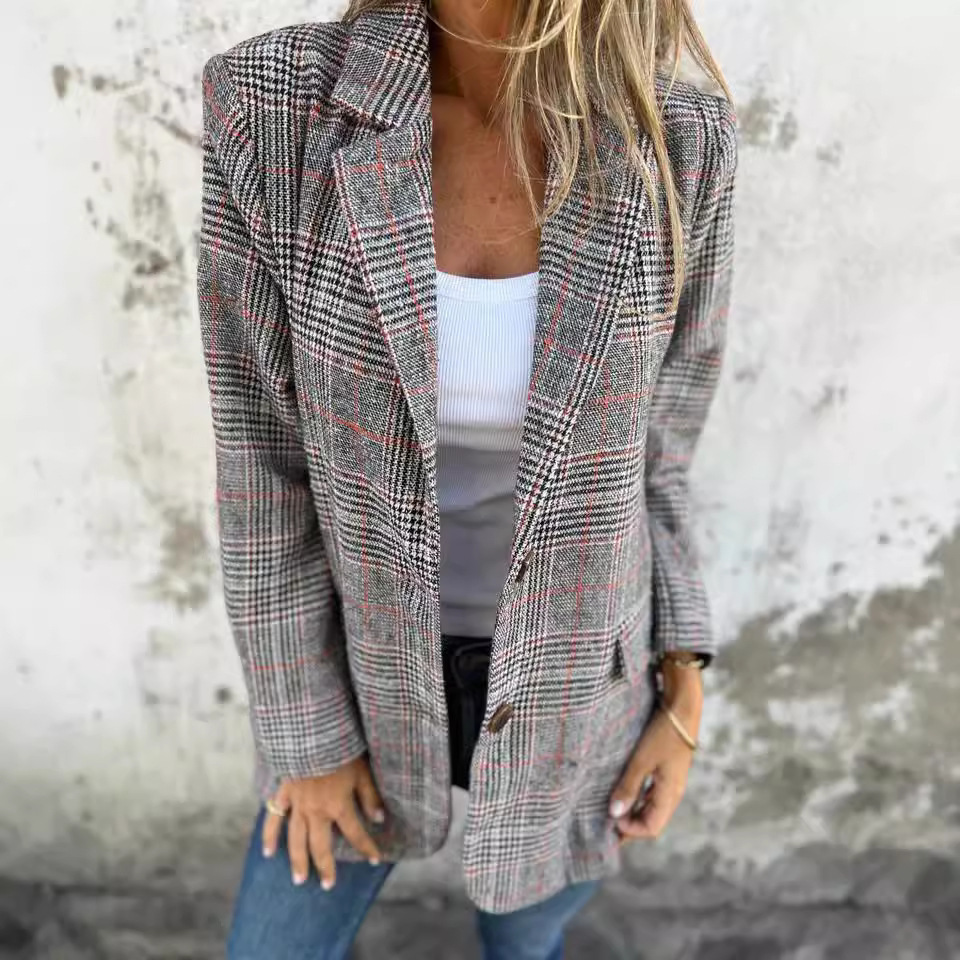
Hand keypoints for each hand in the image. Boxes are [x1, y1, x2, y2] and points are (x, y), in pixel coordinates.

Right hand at [262, 753, 385, 888]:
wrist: (312, 734)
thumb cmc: (341, 750)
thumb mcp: (362, 772)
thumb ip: (370, 797)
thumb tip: (379, 819)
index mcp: (338, 806)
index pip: (355, 834)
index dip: (367, 848)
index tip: (375, 860)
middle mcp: (316, 811)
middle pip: (321, 846)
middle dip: (326, 867)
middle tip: (328, 886)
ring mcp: (297, 805)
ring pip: (296, 840)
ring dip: (298, 861)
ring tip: (299, 880)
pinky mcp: (284, 794)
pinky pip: (274, 819)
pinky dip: (269, 837)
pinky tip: (268, 853)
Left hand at [608, 671, 701, 842]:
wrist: (682, 707)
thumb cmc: (663, 733)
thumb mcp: (642, 760)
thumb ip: (629, 787)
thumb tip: (614, 814)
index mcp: (670, 795)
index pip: (651, 828)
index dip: (630, 829)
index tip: (609, 819)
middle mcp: (672, 793)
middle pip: (651, 821)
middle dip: (630, 824)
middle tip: (604, 821)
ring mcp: (670, 782)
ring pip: (651, 808)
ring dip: (633, 811)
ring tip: (611, 808)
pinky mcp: (667, 771)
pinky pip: (652, 794)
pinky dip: (638, 797)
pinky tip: (624, 791)